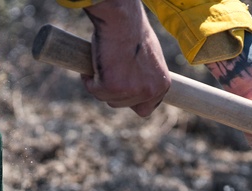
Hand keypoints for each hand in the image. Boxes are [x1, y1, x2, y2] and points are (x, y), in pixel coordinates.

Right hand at [82, 0, 170, 116]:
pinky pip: (94, 90)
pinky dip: (89, 79)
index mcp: (162, 85)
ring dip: (101, 84)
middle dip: (113, 90)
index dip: (131, 100)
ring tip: (104, 61)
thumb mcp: (149, 58)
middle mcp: (149, 92)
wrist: (122, 20)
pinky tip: (94, 61)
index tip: (122, 91)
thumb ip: (145, 75)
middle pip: (122, 104)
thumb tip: (135, 84)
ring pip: (107, 98)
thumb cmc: (134, 30)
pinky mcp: (111, 88)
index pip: (145, 108)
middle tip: (110, 68)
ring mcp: (131, 92)